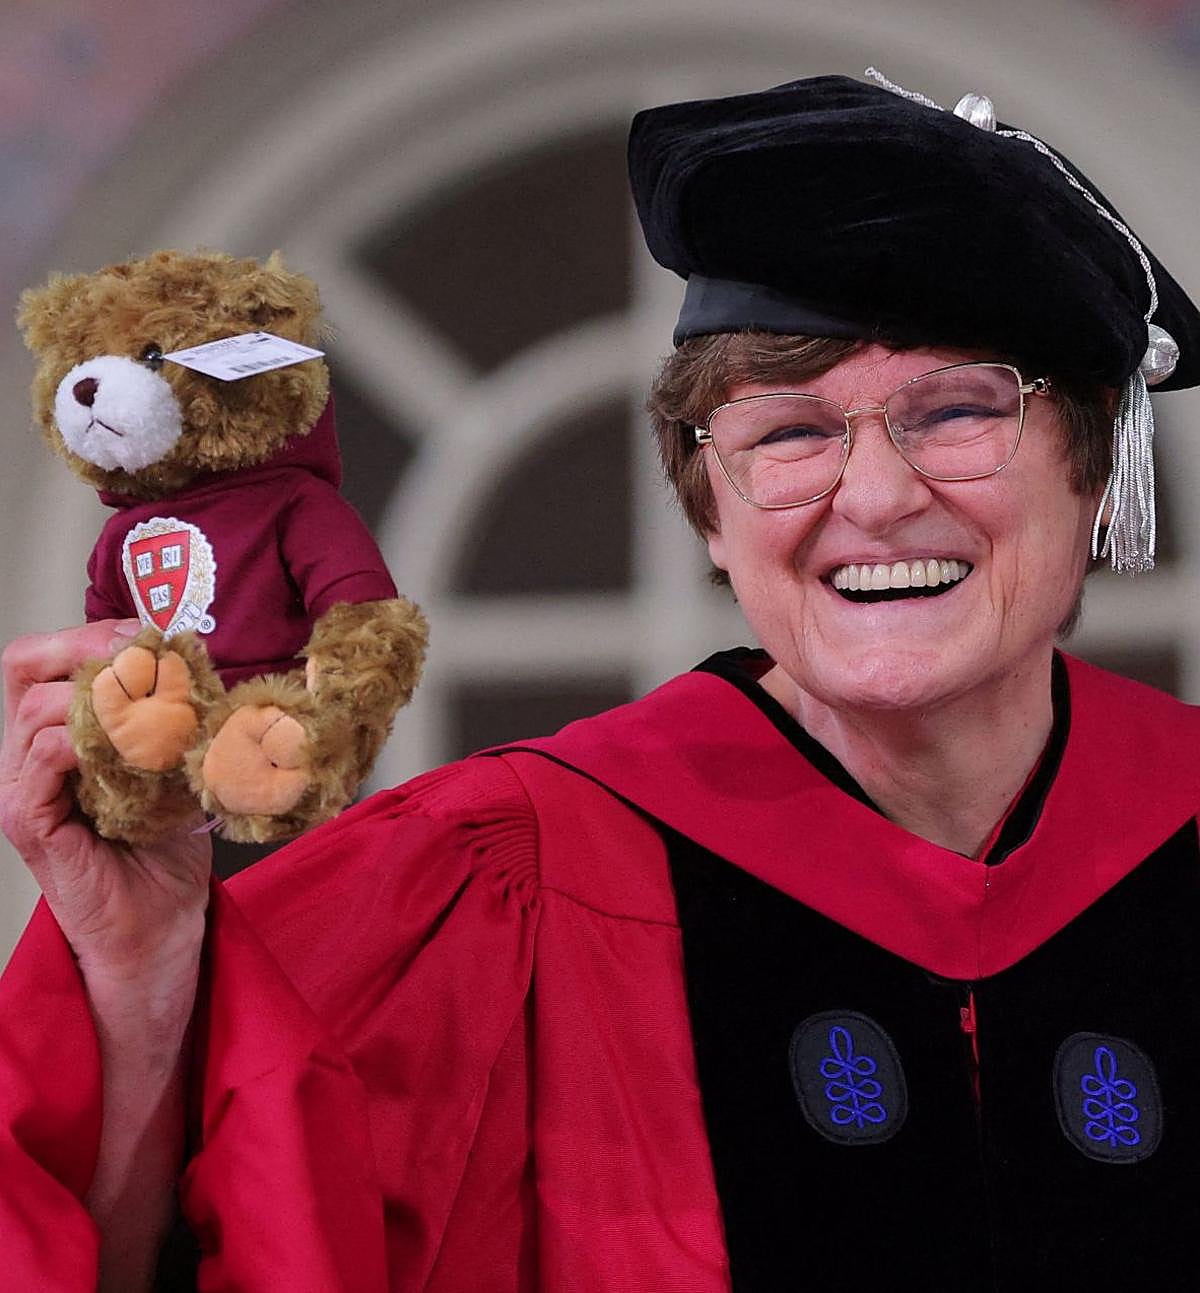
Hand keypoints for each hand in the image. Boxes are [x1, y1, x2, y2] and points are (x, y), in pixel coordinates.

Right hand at [0, 620, 210, 980]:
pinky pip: (40, 760)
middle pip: (23, 666)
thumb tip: (202, 666)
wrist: (160, 921)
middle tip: (142, 653)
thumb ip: (173, 717)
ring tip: (154, 706)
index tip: (150, 635)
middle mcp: (30, 751)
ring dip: (101, 696)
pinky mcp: (29, 821)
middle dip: (86, 645)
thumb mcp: (174, 764)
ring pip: (35, 708)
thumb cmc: (163, 847)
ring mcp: (22, 785)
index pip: (44, 657)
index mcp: (58, 731)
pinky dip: (83, 740)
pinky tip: (126, 746)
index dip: (91, 632)